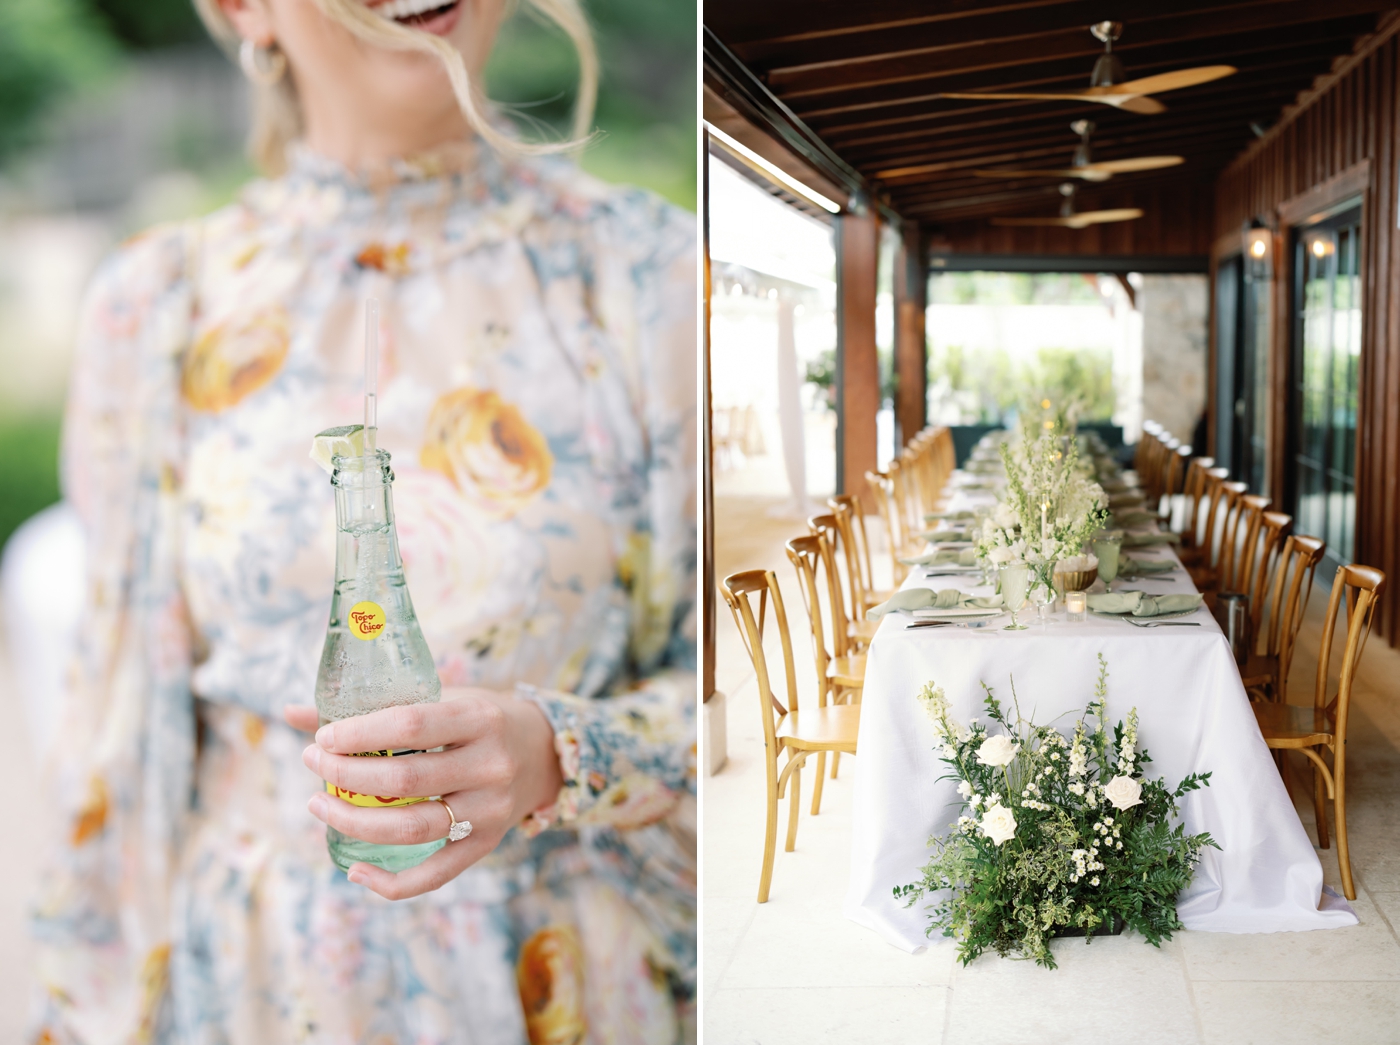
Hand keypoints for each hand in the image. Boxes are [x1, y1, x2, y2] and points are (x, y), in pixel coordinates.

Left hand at [283, 687, 562, 899]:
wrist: (544, 751)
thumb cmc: (480, 718)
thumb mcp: (442, 699)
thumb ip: (375, 707)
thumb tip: (292, 712)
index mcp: (480, 718)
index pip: (411, 725)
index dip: (360, 733)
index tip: (323, 737)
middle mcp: (491, 766)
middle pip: (407, 781)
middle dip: (347, 774)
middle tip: (313, 763)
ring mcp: (492, 811)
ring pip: (413, 829)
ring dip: (355, 822)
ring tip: (319, 805)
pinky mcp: (487, 844)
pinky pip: (435, 875)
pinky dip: (391, 882)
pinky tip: (354, 871)